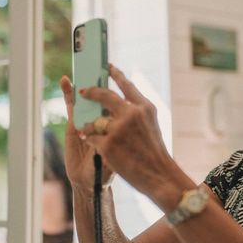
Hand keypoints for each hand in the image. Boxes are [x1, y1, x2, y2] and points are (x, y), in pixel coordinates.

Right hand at [59, 75, 114, 189]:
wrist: (94, 182)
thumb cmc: (113, 167)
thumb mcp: (120, 151)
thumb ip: (118, 138)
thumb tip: (117, 121)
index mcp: (123, 121)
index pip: (119, 97)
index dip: (116, 80)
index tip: (112, 65)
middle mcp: (107, 118)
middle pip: (104, 94)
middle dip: (100, 79)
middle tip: (98, 63)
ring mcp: (91, 120)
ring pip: (89, 98)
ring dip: (85, 82)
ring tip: (82, 66)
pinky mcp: (74, 125)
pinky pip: (73, 106)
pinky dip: (69, 93)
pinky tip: (66, 81)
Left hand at [78, 65, 178, 197]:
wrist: (159, 175)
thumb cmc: (154, 153)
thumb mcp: (151, 126)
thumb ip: (135, 113)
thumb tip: (116, 104)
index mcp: (145, 107)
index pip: (127, 85)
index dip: (115, 75)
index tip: (107, 66)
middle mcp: (132, 114)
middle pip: (105, 95)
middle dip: (91, 92)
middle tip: (84, 91)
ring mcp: (119, 129)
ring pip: (94, 119)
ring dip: (89, 124)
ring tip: (88, 130)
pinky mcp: (108, 144)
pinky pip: (91, 136)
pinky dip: (89, 139)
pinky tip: (90, 142)